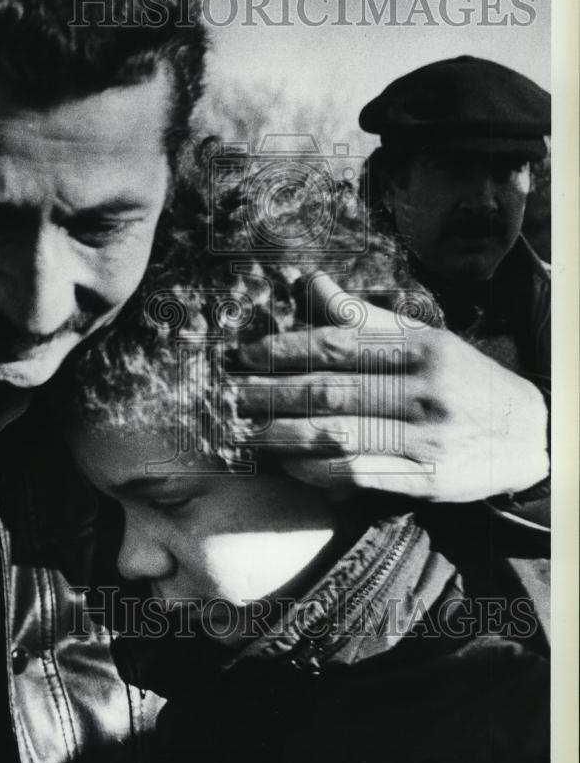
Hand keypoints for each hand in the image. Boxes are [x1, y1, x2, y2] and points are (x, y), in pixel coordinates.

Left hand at [231, 273, 549, 501]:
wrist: (532, 434)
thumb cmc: (464, 379)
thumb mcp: (425, 339)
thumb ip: (366, 317)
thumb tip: (312, 282)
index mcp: (422, 349)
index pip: (340, 345)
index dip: (287, 349)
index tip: (247, 354)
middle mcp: (425, 391)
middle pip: (332, 391)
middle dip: (272, 393)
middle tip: (230, 395)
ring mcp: (428, 439)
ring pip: (340, 435)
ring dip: (284, 435)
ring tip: (246, 432)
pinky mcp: (429, 480)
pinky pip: (361, 475)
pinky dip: (319, 470)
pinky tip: (289, 464)